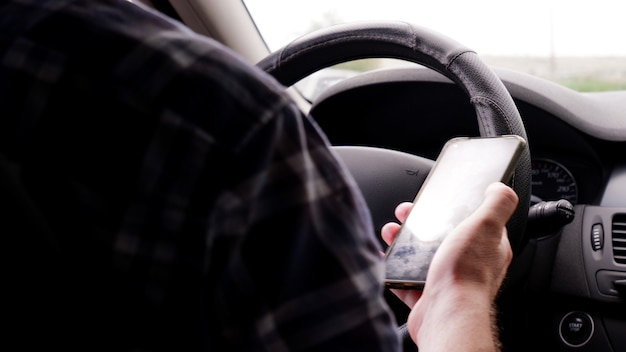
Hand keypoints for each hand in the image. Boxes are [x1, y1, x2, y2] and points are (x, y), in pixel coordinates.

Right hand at [381, 182, 517, 350]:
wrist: (446, 315)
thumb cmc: (466, 274)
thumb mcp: (487, 225)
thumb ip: (498, 203)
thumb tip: (501, 188)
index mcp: (487, 247)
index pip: (475, 221)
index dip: (455, 207)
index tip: (439, 198)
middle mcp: (469, 264)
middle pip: (443, 235)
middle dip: (421, 222)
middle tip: (407, 213)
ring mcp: (446, 280)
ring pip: (422, 255)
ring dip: (405, 241)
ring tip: (392, 231)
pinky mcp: (426, 294)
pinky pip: (406, 277)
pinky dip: (394, 266)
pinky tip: (386, 257)